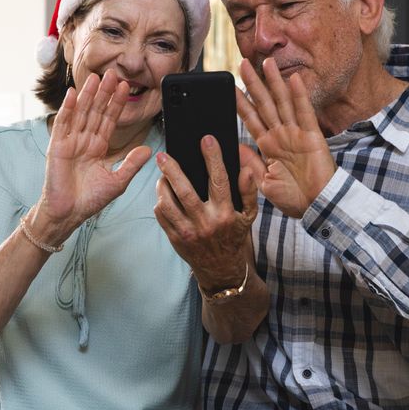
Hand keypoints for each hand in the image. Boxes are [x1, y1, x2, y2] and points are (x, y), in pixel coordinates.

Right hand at [35, 70, 151, 238]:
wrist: (69, 213)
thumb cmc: (90, 200)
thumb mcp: (117, 180)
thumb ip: (131, 163)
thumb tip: (149, 150)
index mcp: (98, 147)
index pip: (109, 120)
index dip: (116, 103)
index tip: (125, 87)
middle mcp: (84, 141)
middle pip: (96, 111)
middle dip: (104, 93)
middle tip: (113, 73)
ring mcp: (70, 142)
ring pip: (81, 113)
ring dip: (87, 95)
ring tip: (95, 77)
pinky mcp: (57, 147)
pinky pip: (63, 124)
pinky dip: (67, 109)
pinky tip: (72, 94)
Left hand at [154, 135, 257, 290]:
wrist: (222, 270)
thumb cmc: (234, 237)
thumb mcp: (248, 216)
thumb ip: (248, 192)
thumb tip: (246, 170)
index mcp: (225, 214)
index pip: (219, 180)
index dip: (213, 158)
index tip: (206, 140)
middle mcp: (206, 223)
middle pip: (185, 191)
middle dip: (172, 170)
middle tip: (163, 155)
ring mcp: (188, 232)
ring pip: (168, 204)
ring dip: (162, 186)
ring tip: (162, 175)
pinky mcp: (176, 239)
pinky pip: (162, 216)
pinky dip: (160, 202)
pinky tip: (164, 195)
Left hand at [236, 58, 335, 217]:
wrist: (316, 207)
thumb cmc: (293, 199)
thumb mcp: (264, 183)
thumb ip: (251, 164)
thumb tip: (236, 147)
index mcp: (268, 146)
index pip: (251, 119)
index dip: (240, 102)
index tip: (230, 87)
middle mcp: (281, 136)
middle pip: (264, 104)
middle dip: (253, 84)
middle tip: (242, 63)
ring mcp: (296, 134)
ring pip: (282, 102)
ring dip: (274, 82)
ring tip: (266, 62)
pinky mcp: (312, 136)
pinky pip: (304, 112)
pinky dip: (299, 95)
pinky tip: (293, 79)